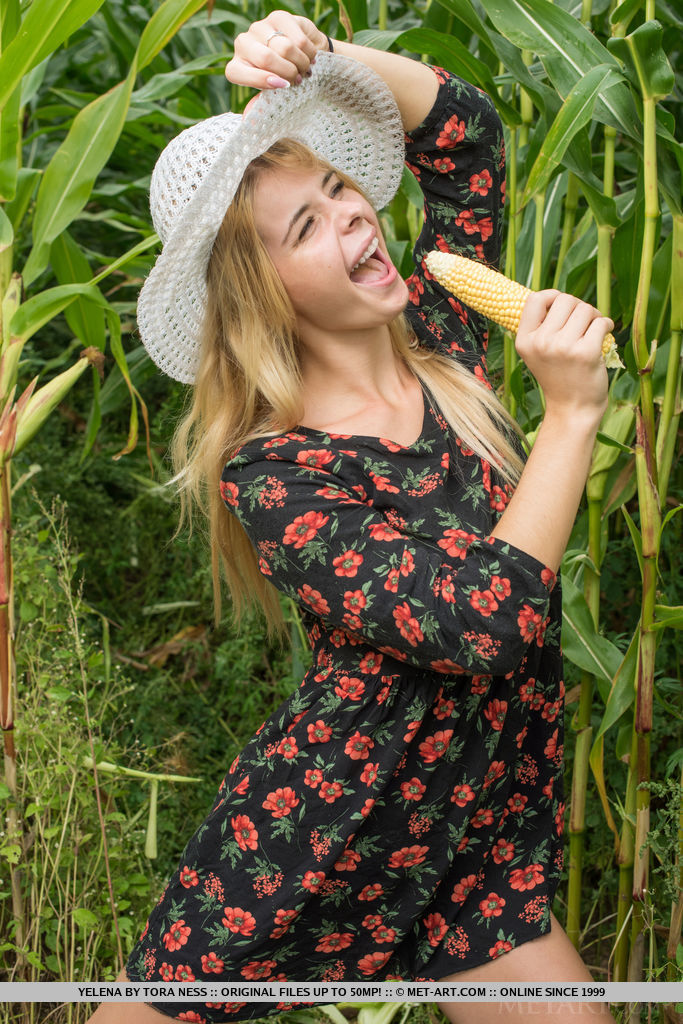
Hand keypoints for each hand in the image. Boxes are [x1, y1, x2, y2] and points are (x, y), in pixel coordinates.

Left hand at [225, 11, 328, 110]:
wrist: (301, 60)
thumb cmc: (284, 83)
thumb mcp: (272, 97)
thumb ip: (261, 105)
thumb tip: (248, 121)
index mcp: (237, 67)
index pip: (240, 73)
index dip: (264, 81)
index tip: (285, 86)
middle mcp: (242, 44)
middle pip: (266, 58)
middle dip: (288, 73)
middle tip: (299, 80)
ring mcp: (259, 28)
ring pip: (285, 47)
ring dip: (301, 63)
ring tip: (306, 69)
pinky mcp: (278, 17)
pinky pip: (298, 38)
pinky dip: (309, 52)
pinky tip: (310, 57)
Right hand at [515, 290, 611, 419]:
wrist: (572, 409)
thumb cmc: (559, 376)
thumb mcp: (537, 353)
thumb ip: (542, 327)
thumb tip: (557, 297)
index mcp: (524, 340)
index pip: (535, 299)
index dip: (553, 296)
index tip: (563, 307)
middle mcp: (541, 342)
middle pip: (565, 300)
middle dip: (579, 307)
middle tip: (584, 322)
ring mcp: (563, 348)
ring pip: (585, 309)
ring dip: (595, 316)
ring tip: (594, 330)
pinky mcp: (586, 353)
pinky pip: (601, 322)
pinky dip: (607, 325)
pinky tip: (605, 334)